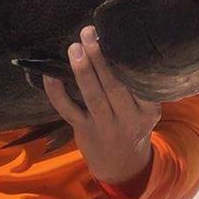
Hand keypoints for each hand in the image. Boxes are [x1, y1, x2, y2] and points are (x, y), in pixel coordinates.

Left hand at [43, 26, 161, 187]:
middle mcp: (128, 119)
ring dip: (82, 71)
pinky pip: (68, 110)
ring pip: (93, 97)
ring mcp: (105, 126)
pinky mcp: (84, 131)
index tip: (115, 36)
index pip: (138, 84)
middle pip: (114, 86)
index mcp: (148, 110)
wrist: (123, 165)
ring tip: (74, 47)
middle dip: (100, 58)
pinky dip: (57, 92)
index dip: (125, 60)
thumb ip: (135, 85)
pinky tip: (51, 75)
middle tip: (88, 33)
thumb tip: (113, 42)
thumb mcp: (144, 108)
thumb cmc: (132, 123)